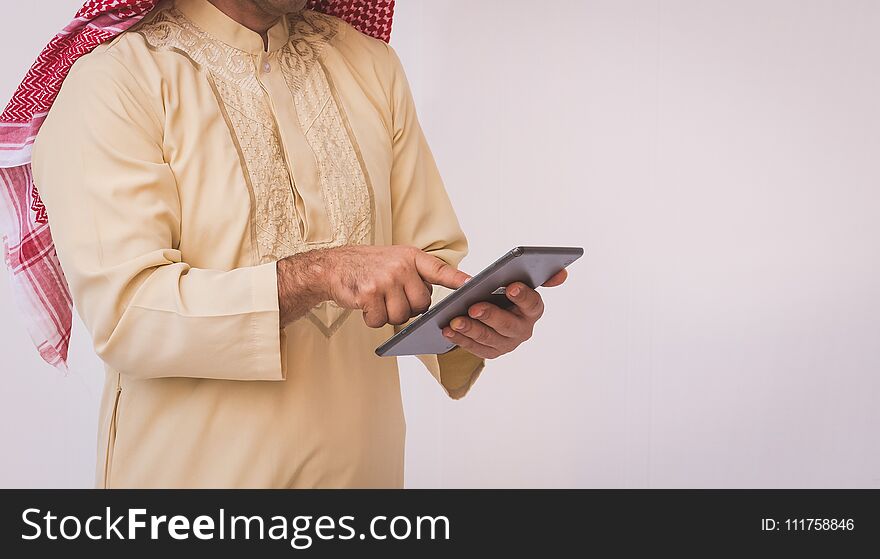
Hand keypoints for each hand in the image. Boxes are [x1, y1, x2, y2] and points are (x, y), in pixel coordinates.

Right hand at [321, 245, 469, 327]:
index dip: (457, 279)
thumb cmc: (366, 267)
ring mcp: (385, 280)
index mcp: (410, 257)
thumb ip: (414, 275)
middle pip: (421, 305)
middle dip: (409, 308)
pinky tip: (365, 304)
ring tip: (377, 300)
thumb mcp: (395, 259)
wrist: (332, 267)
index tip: (472, 284)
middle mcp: (400, 266)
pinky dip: (372, 319)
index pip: (439, 270)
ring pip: (402, 317)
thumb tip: (429, 300)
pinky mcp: (369, 294)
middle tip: (392, 298)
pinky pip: (380, 321)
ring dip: (389, 315)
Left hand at [440, 269, 567, 358]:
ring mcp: (507, 343)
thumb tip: (561, 274)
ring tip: (455, 321)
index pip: (533, 304)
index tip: (511, 286)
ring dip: (471, 330)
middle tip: (474, 307)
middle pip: (508, 325)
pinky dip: (460, 339)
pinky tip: (448, 330)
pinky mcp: (491, 352)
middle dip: (490, 316)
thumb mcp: (519, 281)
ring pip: (489, 339)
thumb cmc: (504, 293)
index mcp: (532, 309)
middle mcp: (523, 329)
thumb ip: (539, 276)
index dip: (523, 296)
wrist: (490, 310)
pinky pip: (475, 348)